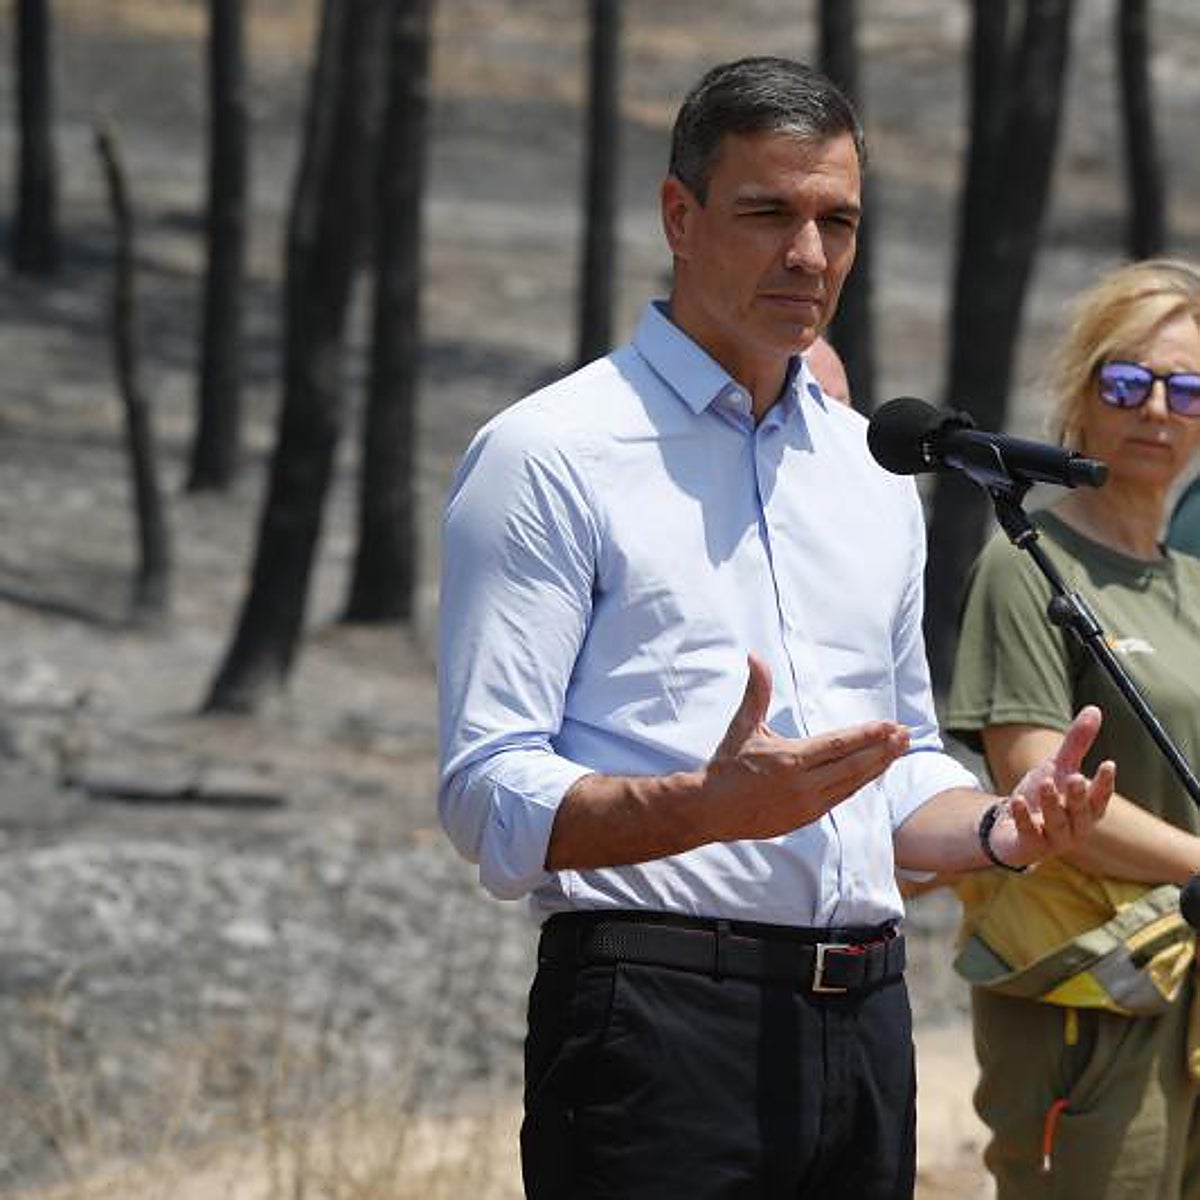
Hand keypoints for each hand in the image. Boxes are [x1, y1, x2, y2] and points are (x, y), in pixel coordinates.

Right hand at [703, 653, 910, 841]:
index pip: (838, 745)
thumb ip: (757, 692)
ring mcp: (807, 804)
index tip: (890, 725)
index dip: (867, 735)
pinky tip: (873, 771)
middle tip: (906, 735)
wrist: (711, 809)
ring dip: (878, 767)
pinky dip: (860, 783)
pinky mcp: (807, 818)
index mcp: (790, 759)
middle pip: (854, 765)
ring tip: (898, 750)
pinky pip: (841, 797)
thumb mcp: (742, 726)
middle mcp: (803, 784)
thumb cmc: (728, 765)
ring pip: (852, 784)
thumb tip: (755, 657)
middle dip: (883, 750)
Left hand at [987, 705, 1115, 868]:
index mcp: (1086, 810)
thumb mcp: (1058, 767)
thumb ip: (1076, 743)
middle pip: (1081, 814)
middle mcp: (1075, 827)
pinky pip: (1028, 833)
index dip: (1105, 783)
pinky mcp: (1028, 847)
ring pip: (1057, 824)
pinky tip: (1016, 800)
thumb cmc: (1041, 797)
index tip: (1108, 763)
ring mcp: (1052, 840)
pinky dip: (1023, 817)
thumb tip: (1095, 709)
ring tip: (1044, 782)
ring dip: (1051, 803)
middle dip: (1079, 796)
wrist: (1009, 828)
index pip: (1101, 798)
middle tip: (1075, 777)